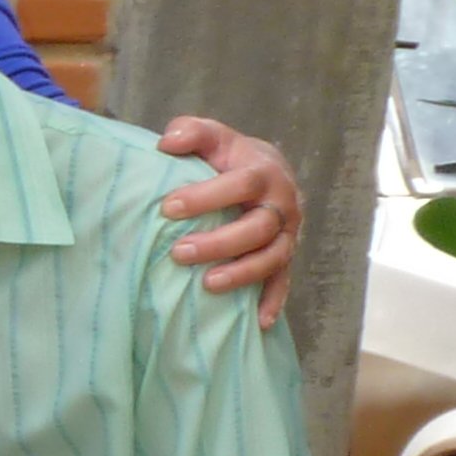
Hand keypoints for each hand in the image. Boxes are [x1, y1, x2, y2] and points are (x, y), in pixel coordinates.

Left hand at [153, 117, 300, 326]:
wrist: (264, 171)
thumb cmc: (228, 157)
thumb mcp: (213, 137)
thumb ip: (192, 132)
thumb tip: (167, 143)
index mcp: (264, 172)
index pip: (241, 184)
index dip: (207, 197)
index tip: (167, 208)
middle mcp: (282, 205)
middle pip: (258, 228)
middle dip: (220, 243)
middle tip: (178, 253)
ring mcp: (287, 235)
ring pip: (272, 258)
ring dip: (242, 274)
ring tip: (207, 285)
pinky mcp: (286, 257)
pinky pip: (283, 282)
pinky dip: (273, 302)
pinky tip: (259, 323)